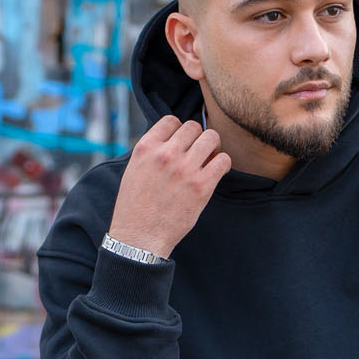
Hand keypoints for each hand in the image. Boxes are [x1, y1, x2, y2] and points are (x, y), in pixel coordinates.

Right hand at [106, 117, 230, 256]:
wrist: (139, 237)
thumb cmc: (135, 207)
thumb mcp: (134, 170)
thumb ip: (152, 151)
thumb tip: (173, 138)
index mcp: (146, 148)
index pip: (171, 120)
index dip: (179, 131)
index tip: (181, 144)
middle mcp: (165, 154)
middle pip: (193, 127)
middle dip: (197, 138)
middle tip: (196, 154)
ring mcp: (185, 169)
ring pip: (211, 138)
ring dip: (212, 148)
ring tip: (207, 161)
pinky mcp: (202, 186)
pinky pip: (223, 161)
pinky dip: (222, 164)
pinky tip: (215, 173)